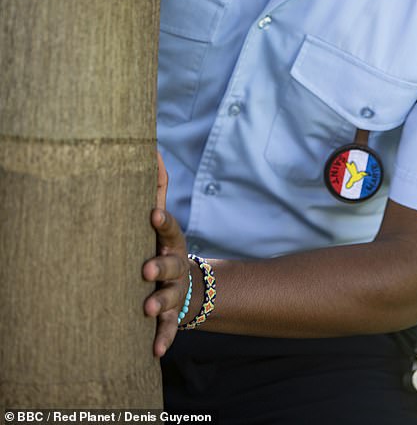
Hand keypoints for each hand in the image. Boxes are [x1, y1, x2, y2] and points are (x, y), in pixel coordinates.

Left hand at [143, 153, 189, 356]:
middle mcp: (175, 266)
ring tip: (147, 309)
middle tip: (145, 270)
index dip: (161, 222)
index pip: (168, 229)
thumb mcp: (160, 221)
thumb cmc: (162, 245)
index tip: (152, 215)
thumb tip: (153, 150)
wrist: (187, 286)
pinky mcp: (171, 317)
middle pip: (170, 265)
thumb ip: (155, 187)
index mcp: (170, 241)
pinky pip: (169, 329)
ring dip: (160, 304)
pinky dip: (164, 340)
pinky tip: (155, 351)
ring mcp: (174, 292)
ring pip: (169, 298)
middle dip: (159, 267)